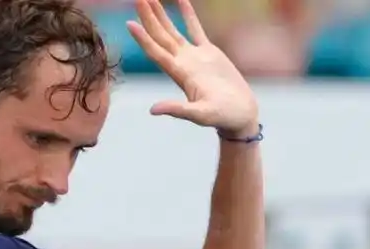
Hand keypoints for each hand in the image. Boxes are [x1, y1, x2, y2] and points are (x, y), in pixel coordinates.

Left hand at [127, 0, 259, 136]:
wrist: (239, 114)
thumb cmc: (221, 117)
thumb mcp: (200, 115)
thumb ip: (177, 110)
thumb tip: (153, 110)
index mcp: (180, 75)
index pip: (156, 53)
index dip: (143, 39)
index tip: (130, 23)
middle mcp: (183, 63)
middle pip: (160, 37)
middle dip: (148, 18)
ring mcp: (194, 57)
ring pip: (173, 31)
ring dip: (161, 14)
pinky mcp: (209, 53)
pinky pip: (195, 28)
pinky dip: (188, 14)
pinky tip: (181, 0)